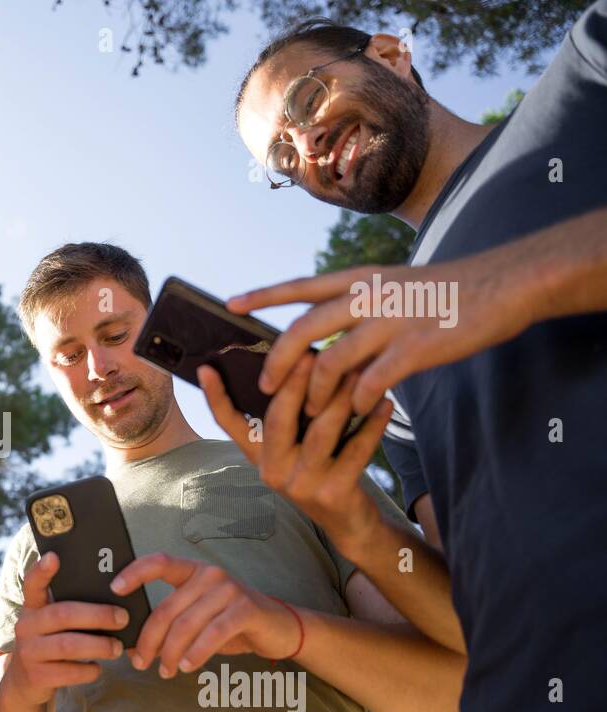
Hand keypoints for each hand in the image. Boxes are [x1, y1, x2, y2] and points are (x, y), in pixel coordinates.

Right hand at [3, 552, 126, 706]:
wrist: (25, 681)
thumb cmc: (51, 644)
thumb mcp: (52, 625)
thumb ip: (70, 610)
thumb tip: (114, 602)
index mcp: (32, 607)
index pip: (32, 584)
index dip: (41, 571)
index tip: (53, 557)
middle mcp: (25, 626)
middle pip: (63, 615)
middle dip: (97, 615)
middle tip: (122, 618)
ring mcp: (28, 652)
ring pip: (68, 645)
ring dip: (98, 645)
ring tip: (117, 647)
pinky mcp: (36, 676)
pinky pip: (69, 672)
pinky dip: (88, 670)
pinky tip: (98, 668)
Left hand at [111, 554, 300, 675]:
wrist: (279, 628)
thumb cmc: (231, 624)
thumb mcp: (198, 618)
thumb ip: (171, 623)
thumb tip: (132, 644)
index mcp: (193, 572)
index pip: (159, 562)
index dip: (135, 572)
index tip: (115, 589)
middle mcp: (209, 575)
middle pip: (167, 608)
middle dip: (149, 639)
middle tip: (140, 662)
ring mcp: (229, 590)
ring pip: (186, 624)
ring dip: (170, 653)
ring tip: (165, 671)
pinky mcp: (245, 609)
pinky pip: (213, 633)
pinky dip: (196, 653)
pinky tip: (187, 666)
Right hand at [198, 354, 391, 552]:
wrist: (348, 523)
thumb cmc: (323, 472)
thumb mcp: (297, 449)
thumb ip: (291, 418)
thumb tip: (299, 363)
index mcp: (260, 457)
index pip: (230, 424)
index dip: (216, 397)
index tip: (206, 368)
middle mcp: (272, 472)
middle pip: (278, 420)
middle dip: (294, 384)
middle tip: (310, 353)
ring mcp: (301, 485)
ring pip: (319, 433)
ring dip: (339, 399)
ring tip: (355, 371)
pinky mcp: (332, 493)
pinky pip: (355, 451)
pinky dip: (372, 425)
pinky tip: (384, 403)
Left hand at [229, 252, 529, 416]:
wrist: (502, 285)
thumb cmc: (444, 292)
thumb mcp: (393, 286)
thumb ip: (356, 308)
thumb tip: (322, 337)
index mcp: (359, 278)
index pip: (300, 286)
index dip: (264, 295)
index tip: (231, 304)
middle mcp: (368, 295)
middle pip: (304, 330)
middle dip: (279, 363)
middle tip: (267, 387)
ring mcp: (390, 320)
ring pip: (332, 362)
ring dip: (317, 394)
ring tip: (312, 412)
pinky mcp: (415, 347)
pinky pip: (371, 383)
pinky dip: (357, 402)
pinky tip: (355, 412)